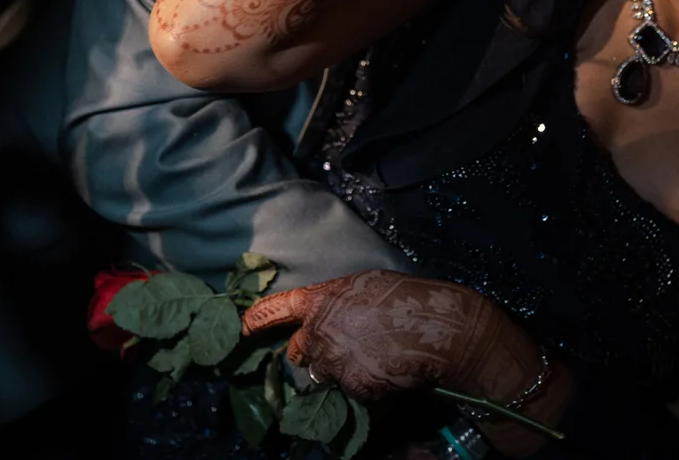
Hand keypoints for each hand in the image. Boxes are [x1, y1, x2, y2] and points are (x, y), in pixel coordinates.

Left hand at [241, 271, 519, 401]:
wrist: (436, 327)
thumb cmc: (406, 298)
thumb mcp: (365, 287)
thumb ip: (337, 304)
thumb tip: (329, 318)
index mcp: (321, 300)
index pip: (276, 308)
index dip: (256, 319)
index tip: (242, 328)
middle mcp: (318, 332)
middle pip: (298, 352)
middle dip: (312, 354)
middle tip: (342, 348)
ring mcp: (333, 362)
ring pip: (325, 374)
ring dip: (340, 372)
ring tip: (372, 357)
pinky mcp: (351, 387)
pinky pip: (350, 391)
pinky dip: (364, 386)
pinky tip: (385, 370)